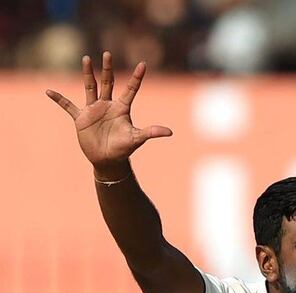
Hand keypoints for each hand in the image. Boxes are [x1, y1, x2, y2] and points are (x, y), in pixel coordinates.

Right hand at [46, 51, 171, 179]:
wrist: (108, 160)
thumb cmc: (123, 149)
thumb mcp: (137, 139)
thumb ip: (151, 132)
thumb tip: (170, 132)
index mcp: (122, 109)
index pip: (131, 90)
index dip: (137, 78)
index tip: (143, 64)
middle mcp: (108, 106)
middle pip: (108, 83)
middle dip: (108, 69)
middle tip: (108, 53)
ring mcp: (93, 110)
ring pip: (90, 88)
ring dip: (87, 74)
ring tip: (86, 58)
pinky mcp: (81, 119)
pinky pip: (68, 107)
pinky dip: (59, 100)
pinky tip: (49, 91)